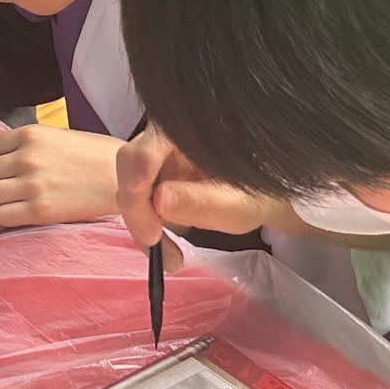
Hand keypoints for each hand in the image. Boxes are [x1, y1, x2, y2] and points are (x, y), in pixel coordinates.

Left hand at [0, 125, 123, 226]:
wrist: (128, 178)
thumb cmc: (96, 157)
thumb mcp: (58, 136)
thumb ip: (28, 145)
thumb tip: (1, 160)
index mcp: (31, 135)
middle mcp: (27, 157)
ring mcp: (32, 184)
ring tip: (8, 201)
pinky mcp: (40, 210)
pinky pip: (1, 216)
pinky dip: (5, 217)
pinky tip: (21, 213)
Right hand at [116, 126, 296, 269]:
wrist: (260, 197)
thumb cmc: (256, 195)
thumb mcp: (234, 205)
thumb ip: (199, 202)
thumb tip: (158, 199)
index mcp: (187, 131)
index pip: (149, 143)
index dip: (139, 173)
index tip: (146, 206)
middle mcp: (165, 135)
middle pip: (130, 166)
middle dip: (138, 208)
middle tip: (155, 243)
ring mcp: (155, 156)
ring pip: (128, 186)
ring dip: (141, 224)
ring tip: (170, 257)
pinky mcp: (152, 175)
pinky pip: (136, 199)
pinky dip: (146, 226)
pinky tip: (164, 248)